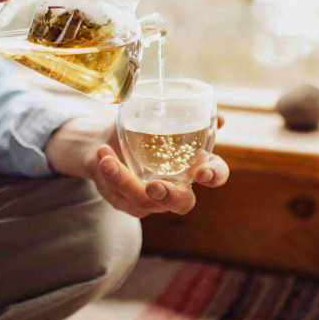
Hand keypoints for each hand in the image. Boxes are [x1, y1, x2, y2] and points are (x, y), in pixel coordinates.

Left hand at [44, 114, 229, 218]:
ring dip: (124, 179)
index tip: (202, 172)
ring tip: (107, 157)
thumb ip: (184, 115)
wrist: (106, 141)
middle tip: (154, 186)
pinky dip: (109, 173)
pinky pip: (120, 195)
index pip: (215, 174)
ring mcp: (152, 200)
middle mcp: (176, 187)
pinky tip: (103, 155)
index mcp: (193, 165)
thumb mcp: (158, 117)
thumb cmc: (140, 130)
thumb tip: (215, 117)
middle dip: (170, 196)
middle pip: (183, 203)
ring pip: (143, 201)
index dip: (214, 175)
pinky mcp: (128, 203)